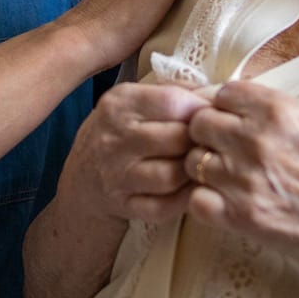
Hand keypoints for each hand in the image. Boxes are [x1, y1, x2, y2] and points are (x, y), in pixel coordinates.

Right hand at [64, 83, 210, 224]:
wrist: (82, 178)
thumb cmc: (121, 132)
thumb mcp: (136, 101)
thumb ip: (175, 91)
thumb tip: (216, 93)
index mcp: (120, 103)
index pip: (171, 101)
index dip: (200, 108)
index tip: (212, 114)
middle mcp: (114, 138)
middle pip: (176, 138)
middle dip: (199, 141)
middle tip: (212, 143)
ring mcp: (116, 175)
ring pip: (172, 175)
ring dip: (193, 172)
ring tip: (201, 166)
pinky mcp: (122, 205)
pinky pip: (164, 206)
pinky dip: (184, 199)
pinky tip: (191, 189)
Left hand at [183, 81, 298, 275]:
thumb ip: (276, 115)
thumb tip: (240, 109)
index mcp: (278, 110)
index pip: (224, 93)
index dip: (227, 108)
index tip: (235, 120)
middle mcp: (255, 139)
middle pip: (200, 124)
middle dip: (210, 135)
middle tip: (227, 151)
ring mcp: (243, 178)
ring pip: (194, 161)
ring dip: (207, 169)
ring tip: (231, 180)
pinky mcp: (239, 216)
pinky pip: (196, 200)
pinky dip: (206, 202)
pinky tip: (228, 204)